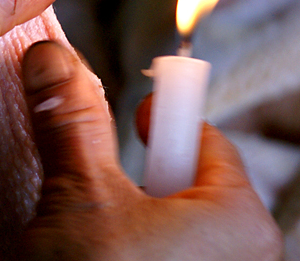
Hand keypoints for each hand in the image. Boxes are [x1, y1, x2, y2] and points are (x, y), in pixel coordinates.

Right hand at [18, 41, 282, 260]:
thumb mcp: (79, 199)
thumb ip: (72, 121)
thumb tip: (53, 58)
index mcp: (240, 219)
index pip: (201, 137)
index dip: (156, 120)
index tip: (130, 117)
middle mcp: (246, 259)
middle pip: (183, 185)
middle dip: (131, 182)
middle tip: (90, 196)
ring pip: (168, 232)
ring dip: (123, 224)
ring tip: (84, 243)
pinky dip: (127, 258)